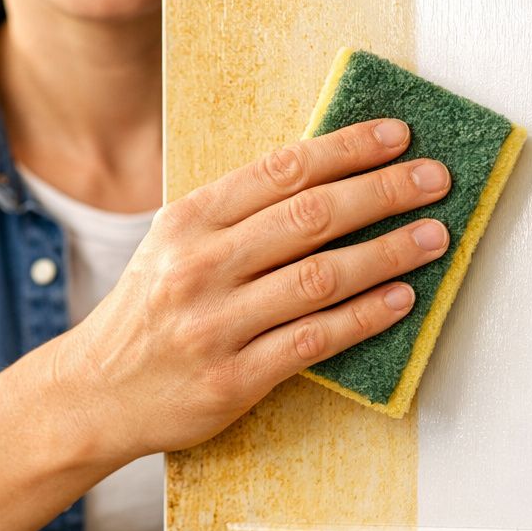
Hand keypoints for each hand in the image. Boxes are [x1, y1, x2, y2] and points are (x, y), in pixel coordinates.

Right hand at [56, 118, 449, 458]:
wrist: (95, 394)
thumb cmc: (148, 313)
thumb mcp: (174, 246)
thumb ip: (237, 215)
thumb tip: (327, 177)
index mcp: (187, 221)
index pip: (281, 170)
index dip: (346, 149)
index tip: (397, 135)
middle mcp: (199, 266)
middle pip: (310, 216)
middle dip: (383, 191)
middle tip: (436, 179)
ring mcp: (215, 324)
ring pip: (319, 276)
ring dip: (388, 253)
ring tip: (434, 237)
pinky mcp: (232, 378)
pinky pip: (313, 340)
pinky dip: (364, 317)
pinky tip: (401, 299)